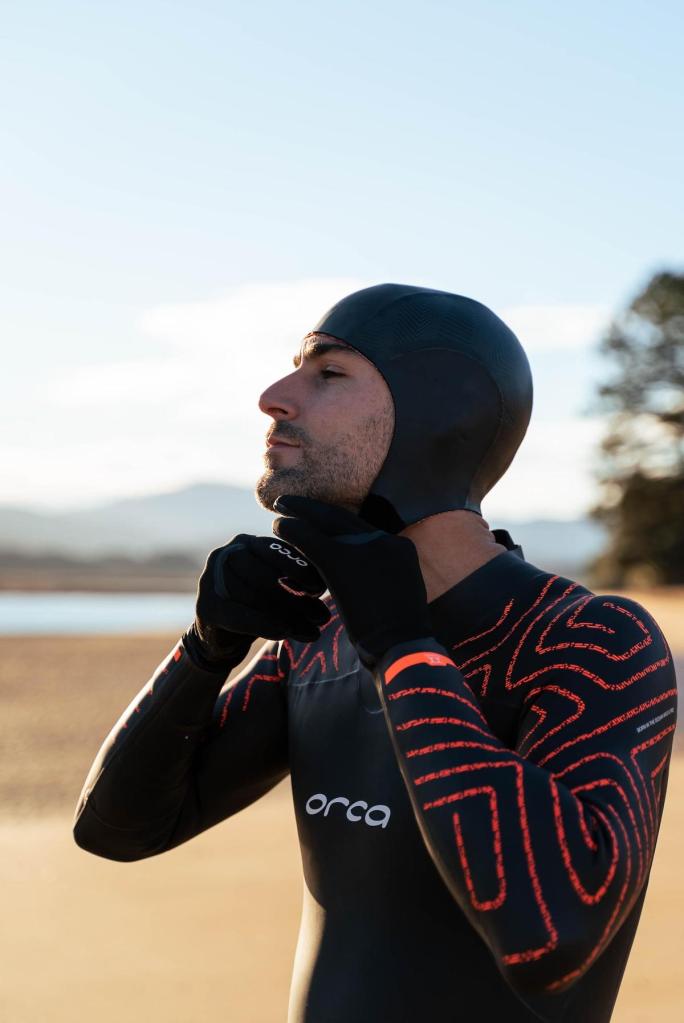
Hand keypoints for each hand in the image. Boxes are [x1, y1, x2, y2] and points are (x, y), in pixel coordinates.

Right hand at [183, 533, 330, 668]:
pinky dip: (265, 625)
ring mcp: (211, 579)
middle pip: (265, 576)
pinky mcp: (206, 605)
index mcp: (248, 542)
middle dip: (297, 598)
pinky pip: (240, 615)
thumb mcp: (280, 586)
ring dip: (288, 617)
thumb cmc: (259, 605)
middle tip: (323, 617)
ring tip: (313, 632)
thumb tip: (332, 583)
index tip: (321, 587)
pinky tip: (284, 633)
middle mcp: (227, 554)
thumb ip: (298, 579)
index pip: (275, 551)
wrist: (221, 637)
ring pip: (255, 597)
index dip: (299, 568)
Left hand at [272, 496, 431, 666]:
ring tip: (280, 507)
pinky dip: (292, 531)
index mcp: (400, 548)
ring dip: (299, 512)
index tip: (316, 513)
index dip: (334, 518)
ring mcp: (367, 548)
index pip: (361, 527)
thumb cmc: (397, 637)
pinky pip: (310, 538)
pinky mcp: (342, 561)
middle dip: (313, 507)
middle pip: (342, 518)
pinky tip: (277, 527)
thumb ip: (380, 581)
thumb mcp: (397, 600)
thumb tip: (362, 582)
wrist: (403, 647)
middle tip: (289, 501)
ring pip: (325, 522)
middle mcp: (386, 541)